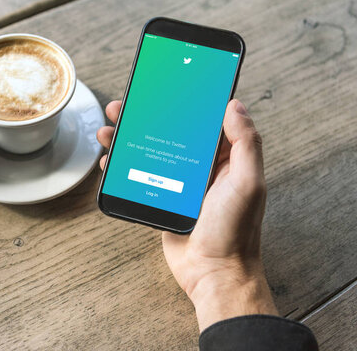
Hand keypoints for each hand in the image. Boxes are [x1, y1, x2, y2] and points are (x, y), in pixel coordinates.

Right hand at [96, 99, 276, 330]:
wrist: (212, 273)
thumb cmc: (235, 232)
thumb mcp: (247, 183)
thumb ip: (246, 143)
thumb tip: (234, 105)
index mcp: (225, 158)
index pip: (205, 119)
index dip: (187, 100)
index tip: (169, 84)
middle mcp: (202, 166)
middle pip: (171, 131)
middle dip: (147, 116)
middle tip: (126, 104)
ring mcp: (180, 182)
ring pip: (151, 150)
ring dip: (129, 137)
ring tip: (109, 129)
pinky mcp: (163, 197)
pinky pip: (141, 174)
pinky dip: (124, 164)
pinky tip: (110, 159)